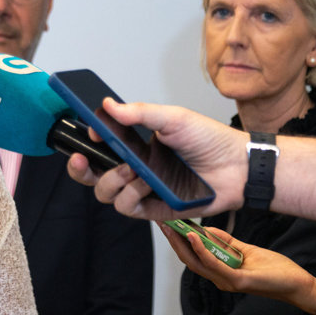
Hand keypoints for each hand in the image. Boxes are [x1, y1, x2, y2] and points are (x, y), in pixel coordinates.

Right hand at [67, 98, 246, 219]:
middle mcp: (134, 169)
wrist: (237, 166)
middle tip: (78, 159)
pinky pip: (127, 208)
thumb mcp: (172, 118)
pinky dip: (130, 195)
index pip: (99, 148)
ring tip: (130, 171)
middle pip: (92, 175)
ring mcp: (143, 190)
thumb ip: (138, 113)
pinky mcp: (154, 209)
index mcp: (134, 146)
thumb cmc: (209, 140)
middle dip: (79, 169)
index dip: (86, 144)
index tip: (86, 134)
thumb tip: (107, 105)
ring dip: (111, 181)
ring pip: (106, 193)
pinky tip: (144, 184)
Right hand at [160, 223, 315, 314]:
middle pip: (189, 259)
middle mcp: (219, 278)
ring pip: (196, 262)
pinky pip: (214, 264)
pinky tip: (194, 236)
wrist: (296, 284)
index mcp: (220, 272)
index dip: (178, 240)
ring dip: (182, 244)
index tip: (169, 223)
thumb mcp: (245, 249)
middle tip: (162, 223)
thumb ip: (225, 241)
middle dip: (173, 241)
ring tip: (172, 228)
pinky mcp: (237, 281)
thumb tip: (205, 228)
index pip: (193, 256)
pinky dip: (201, 249)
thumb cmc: (274, 269)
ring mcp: (226, 281)